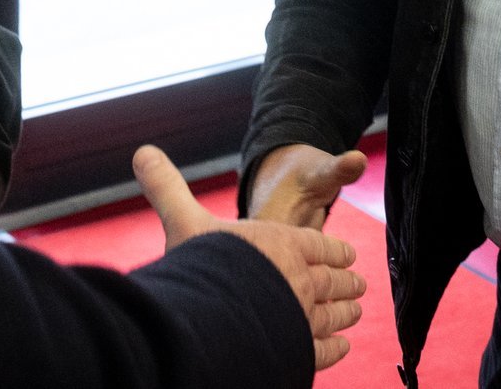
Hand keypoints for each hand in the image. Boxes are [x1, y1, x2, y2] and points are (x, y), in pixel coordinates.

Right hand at [134, 145, 364, 370]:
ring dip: (345, 313)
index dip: (334, 249)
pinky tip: (339, 347)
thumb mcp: (183, 221)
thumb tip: (142, 151)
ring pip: (333, 315)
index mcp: (281, 243)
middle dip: (346, 282)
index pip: (318, 245)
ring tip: (354, 313)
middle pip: (331, 280)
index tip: (348, 254)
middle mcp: (298, 279)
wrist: (215, 317)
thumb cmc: (201, 267)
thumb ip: (167, 188)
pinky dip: (335, 348)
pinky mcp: (299, 349)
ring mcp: (302, 317)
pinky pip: (324, 350)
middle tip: (359, 285)